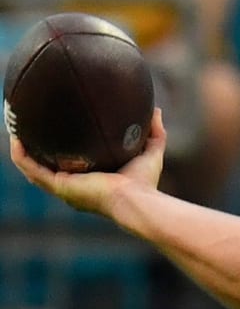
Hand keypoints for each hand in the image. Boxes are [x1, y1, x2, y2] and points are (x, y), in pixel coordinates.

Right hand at [8, 108, 165, 215]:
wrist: (136, 199)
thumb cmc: (145, 183)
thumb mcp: (150, 152)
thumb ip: (154, 132)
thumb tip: (155, 109)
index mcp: (92, 181)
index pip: (72, 165)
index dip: (62, 150)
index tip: (57, 132)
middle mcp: (74, 186)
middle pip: (47, 166)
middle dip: (36, 148)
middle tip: (29, 127)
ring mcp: (64, 188)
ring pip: (34, 168)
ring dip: (22, 149)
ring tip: (15, 128)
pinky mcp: (59, 186)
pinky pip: (32, 169)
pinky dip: (21, 155)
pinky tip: (15, 137)